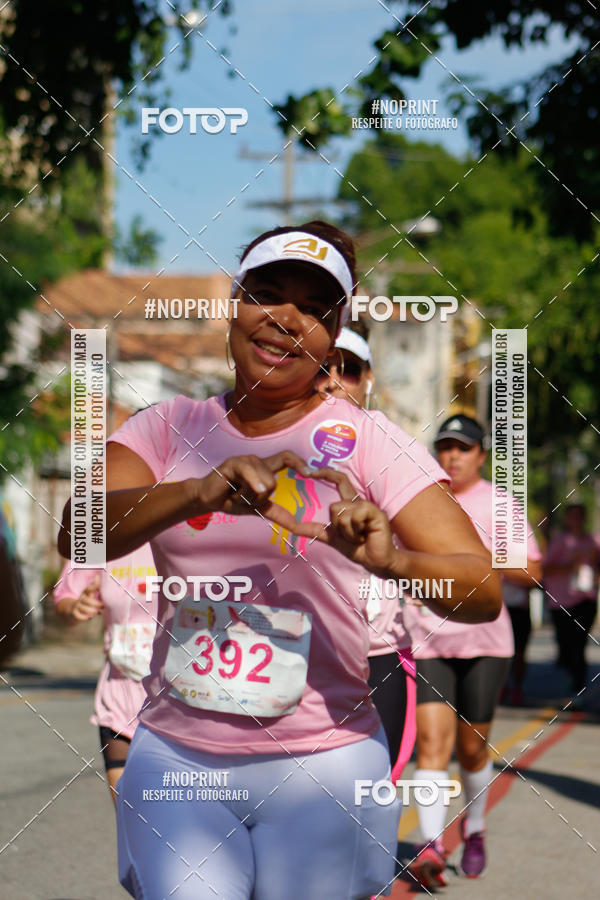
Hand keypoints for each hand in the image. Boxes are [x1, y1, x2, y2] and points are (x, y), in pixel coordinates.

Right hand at [69, 575, 102, 621]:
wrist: (71, 610)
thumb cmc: (84, 601)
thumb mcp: (89, 594)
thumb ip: (95, 587)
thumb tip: (98, 576)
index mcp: (84, 593)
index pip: (88, 589)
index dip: (93, 587)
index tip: (98, 586)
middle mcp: (80, 599)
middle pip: (87, 600)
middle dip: (96, 604)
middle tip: (103, 606)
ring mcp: (76, 606)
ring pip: (83, 608)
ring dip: (92, 611)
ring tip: (99, 613)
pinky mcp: (74, 614)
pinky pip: (78, 616)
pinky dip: (84, 618)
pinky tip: (90, 618)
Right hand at [191, 451, 318, 533]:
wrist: (207, 500)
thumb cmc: (231, 500)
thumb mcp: (257, 508)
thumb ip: (276, 513)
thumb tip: (296, 525)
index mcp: (265, 469)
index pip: (287, 457)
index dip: (300, 463)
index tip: (312, 474)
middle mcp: (257, 461)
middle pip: (273, 481)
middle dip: (260, 499)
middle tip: (244, 500)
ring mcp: (245, 460)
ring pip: (263, 481)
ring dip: (250, 496)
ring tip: (235, 495)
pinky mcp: (233, 463)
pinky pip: (249, 472)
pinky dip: (251, 483)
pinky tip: (245, 490)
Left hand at [281, 467, 395, 576]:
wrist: (374, 561)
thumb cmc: (357, 548)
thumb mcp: (332, 538)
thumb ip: (315, 530)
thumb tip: (293, 527)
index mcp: (349, 505)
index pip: (339, 480)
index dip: (326, 473)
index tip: (308, 471)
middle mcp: (357, 503)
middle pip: (334, 506)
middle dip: (337, 527)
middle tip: (350, 536)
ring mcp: (367, 506)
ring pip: (342, 513)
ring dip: (347, 532)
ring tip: (359, 538)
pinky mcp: (375, 512)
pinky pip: (354, 516)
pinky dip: (355, 531)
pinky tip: (365, 536)